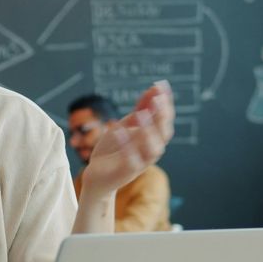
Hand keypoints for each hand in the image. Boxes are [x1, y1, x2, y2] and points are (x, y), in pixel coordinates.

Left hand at [80, 81, 174, 196]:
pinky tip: (120, 131)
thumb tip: (155, 88)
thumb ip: (141, 109)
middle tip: (157, 98)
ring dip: (149, 132)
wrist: (96, 176)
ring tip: (141, 114)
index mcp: (152, 139)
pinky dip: (128, 148)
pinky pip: (131, 162)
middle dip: (162, 116)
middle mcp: (150, 151)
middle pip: (164, 135)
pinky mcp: (125, 173)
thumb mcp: (126, 125)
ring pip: (152, 150)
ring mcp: (139, 163)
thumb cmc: (114, 150)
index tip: (161, 86)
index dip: (165, 104)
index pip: (165, 121)